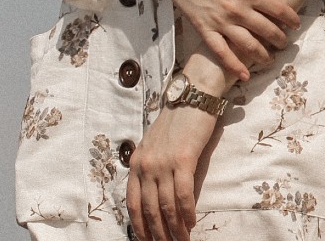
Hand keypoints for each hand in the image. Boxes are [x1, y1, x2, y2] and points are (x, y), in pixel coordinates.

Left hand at [127, 104, 216, 240]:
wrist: (191, 97)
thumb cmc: (176, 122)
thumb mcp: (155, 146)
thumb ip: (152, 169)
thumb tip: (158, 199)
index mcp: (136, 162)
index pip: (132, 203)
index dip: (139, 226)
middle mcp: (146, 165)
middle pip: (149, 209)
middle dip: (158, 234)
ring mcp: (163, 163)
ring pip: (166, 206)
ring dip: (175, 229)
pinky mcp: (183, 159)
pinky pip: (183, 194)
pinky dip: (187, 212)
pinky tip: (192, 222)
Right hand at [154, 0, 301, 80]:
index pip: (276, 8)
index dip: (290, 18)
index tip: (296, 24)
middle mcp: (235, 9)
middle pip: (265, 29)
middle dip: (280, 39)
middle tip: (286, 44)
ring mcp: (219, 21)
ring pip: (247, 45)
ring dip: (262, 55)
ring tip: (271, 59)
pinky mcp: (204, 30)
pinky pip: (221, 52)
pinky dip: (233, 65)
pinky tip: (244, 75)